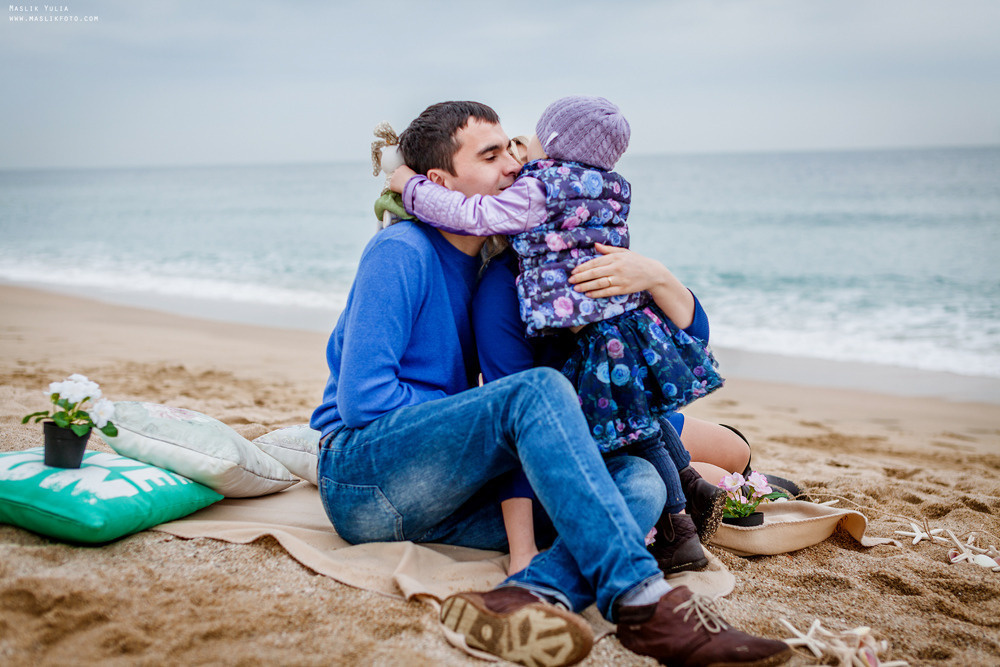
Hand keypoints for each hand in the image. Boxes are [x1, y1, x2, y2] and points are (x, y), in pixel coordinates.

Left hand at [389, 165, 416, 193]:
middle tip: (404, 182)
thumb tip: (407, 176)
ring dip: (397, 183)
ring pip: (394, 180)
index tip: (406, 178)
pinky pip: (393, 187)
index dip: (403, 175)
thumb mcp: (413, 173)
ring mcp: (393, 177)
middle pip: (396, 174)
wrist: (413, 186)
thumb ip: (408, 172)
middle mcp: (396, 171)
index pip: (401, 170)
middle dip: (399, 178)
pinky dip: (396, 189)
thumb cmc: (416, 180)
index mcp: (402, 167)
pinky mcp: (391, 184)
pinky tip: (401, 189)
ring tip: (403, 186)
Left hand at [570, 244, 695, 327]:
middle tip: (571, 280)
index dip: (583, 267)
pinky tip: (589, 294)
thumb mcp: (623, 252)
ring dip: (586, 286)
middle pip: (595, 273)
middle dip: (581, 277)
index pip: (595, 262)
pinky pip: (607, 292)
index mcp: (615, 257)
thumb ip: (608, 250)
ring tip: (576, 288)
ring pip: (599, 283)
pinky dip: (597, 293)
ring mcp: (620, 279)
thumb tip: (595, 245)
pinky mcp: (624, 289)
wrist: (652, 272)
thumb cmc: (636, 261)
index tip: (573, 271)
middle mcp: (617, 268)